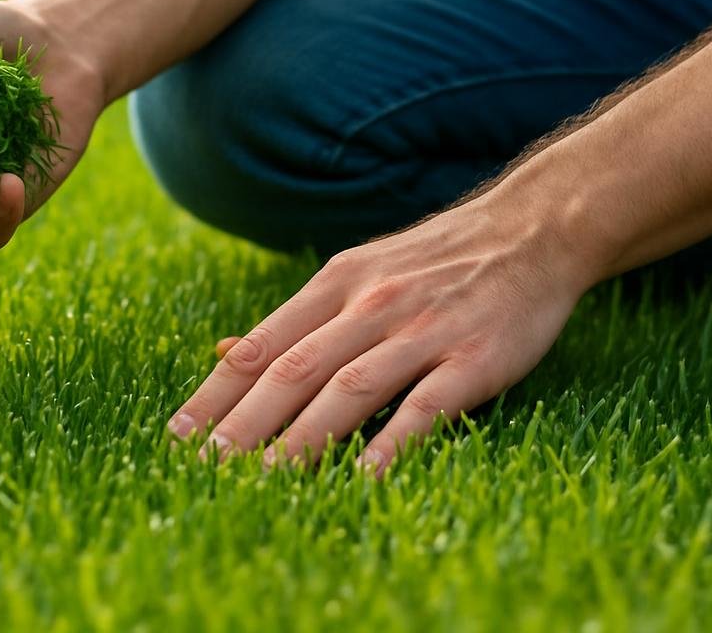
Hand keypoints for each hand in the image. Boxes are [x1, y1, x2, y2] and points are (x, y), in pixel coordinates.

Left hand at [169, 187, 591, 474]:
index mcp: (337, 284)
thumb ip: (298, 319)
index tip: (177, 437)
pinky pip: (425, 407)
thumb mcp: (359, 272)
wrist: (534, 228)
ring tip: (263, 483)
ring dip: (302, 440)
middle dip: (244, 425)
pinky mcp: (474, 358)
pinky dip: (390, 444)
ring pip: (348, 390)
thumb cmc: (438, 261)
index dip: (217, 394)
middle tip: (204, 471)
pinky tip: (362, 480)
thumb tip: (222, 352)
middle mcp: (371, 305)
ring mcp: (422, 331)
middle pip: (294, 370)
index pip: (262, 346)